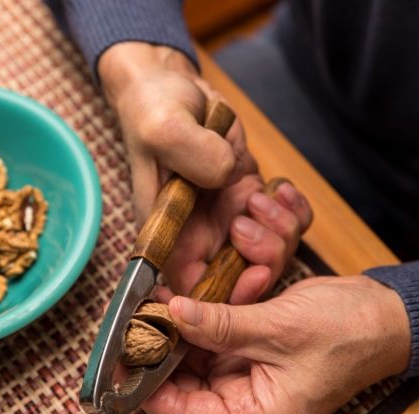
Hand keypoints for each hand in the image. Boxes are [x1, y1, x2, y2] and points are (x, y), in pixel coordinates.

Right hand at [98, 43, 311, 298]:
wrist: (170, 87)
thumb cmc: (153, 111)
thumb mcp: (164, 129)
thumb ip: (194, 156)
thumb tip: (229, 176)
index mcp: (167, 234)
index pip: (192, 288)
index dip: (224, 295)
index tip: (251, 276)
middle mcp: (197, 233)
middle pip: (237, 278)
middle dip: (262, 261)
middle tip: (260, 220)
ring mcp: (226, 216)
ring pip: (267, 252)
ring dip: (280, 231)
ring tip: (265, 193)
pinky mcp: (248, 194)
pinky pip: (283, 219)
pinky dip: (292, 209)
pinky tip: (281, 187)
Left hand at [143, 275, 410, 413]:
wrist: (382, 315)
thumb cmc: (347, 335)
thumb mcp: (278, 329)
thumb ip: (220, 324)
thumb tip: (173, 314)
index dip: (149, 387)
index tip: (122, 357)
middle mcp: (248, 404)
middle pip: (184, 384)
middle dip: (161, 348)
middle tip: (136, 318)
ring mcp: (248, 378)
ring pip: (195, 359)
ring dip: (180, 329)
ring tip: (157, 301)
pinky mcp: (249, 353)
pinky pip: (213, 339)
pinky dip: (202, 319)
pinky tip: (187, 297)